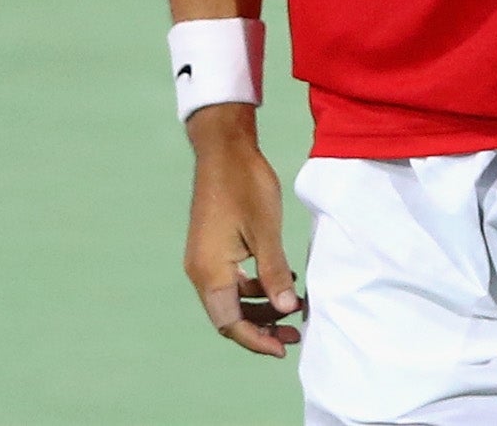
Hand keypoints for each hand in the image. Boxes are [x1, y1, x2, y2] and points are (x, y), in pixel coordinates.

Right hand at [181, 104, 303, 356]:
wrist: (224, 148)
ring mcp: (204, 258)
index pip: (230, 323)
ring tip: (293, 308)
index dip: (257, 341)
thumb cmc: (244, 184)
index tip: (284, 348)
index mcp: (210, 270)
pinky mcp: (211, 248)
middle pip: (228, 316)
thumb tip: (287, 309)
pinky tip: (281, 279)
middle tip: (296, 332)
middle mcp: (200, 270)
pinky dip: (254, 288)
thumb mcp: (266, 230)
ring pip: (231, 300)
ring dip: (260, 308)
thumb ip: (274, 273)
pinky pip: (231, 281)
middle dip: (262, 328)